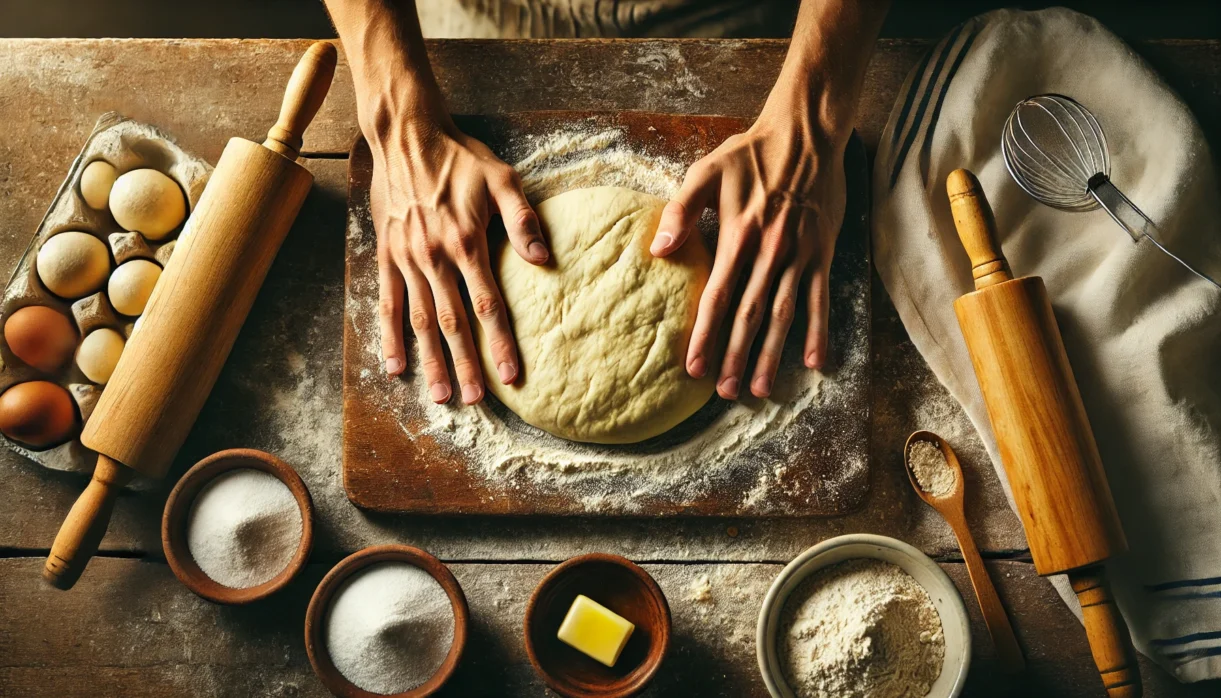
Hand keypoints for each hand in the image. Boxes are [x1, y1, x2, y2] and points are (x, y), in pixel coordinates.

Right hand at [369, 118, 548, 403]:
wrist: (406, 136)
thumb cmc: (460, 157)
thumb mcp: (501, 178)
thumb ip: (522, 219)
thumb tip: (541, 260)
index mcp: (466, 243)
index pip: (487, 305)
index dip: (500, 343)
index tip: (511, 376)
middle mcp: (434, 258)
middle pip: (453, 323)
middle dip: (466, 365)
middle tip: (478, 401)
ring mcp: (407, 260)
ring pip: (421, 321)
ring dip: (431, 360)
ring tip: (442, 395)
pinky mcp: (387, 256)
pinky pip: (387, 303)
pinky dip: (390, 337)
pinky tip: (396, 366)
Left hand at [652, 96, 847, 399]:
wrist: (805, 134)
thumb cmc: (749, 153)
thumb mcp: (705, 172)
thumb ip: (679, 211)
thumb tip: (657, 250)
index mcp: (738, 236)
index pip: (717, 296)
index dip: (704, 334)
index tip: (693, 367)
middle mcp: (769, 252)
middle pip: (750, 315)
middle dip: (735, 356)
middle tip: (724, 391)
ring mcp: (799, 255)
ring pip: (784, 314)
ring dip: (772, 355)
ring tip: (762, 388)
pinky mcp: (821, 252)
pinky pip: (820, 299)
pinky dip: (817, 331)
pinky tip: (813, 362)